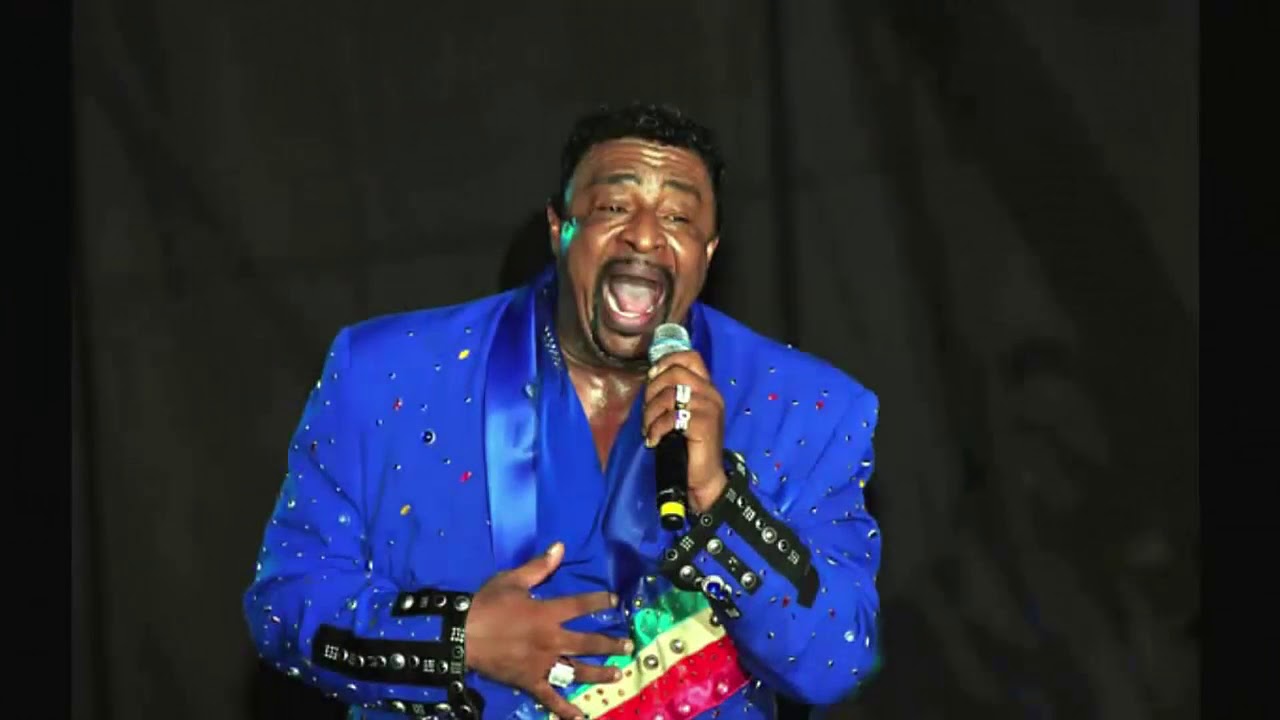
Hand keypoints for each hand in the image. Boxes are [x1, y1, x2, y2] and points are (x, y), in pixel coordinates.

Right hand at [464, 542, 633, 719]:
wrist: (460, 636)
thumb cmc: (486, 605)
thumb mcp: (512, 580)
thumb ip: (539, 566)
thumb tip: (560, 547)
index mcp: (547, 613)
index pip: (581, 605)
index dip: (600, 601)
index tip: (615, 601)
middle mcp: (551, 640)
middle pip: (587, 643)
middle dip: (610, 644)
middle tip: (628, 646)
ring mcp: (542, 664)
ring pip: (577, 671)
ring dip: (599, 673)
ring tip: (617, 674)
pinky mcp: (530, 682)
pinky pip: (550, 698)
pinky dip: (565, 709)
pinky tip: (580, 717)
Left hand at [643, 349, 728, 512]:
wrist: (703, 477)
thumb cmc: (689, 445)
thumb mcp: (682, 413)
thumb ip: (673, 394)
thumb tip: (650, 377)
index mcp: (707, 388)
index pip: (691, 357)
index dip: (667, 361)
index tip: (653, 378)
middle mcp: (711, 394)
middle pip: (675, 373)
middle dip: (653, 390)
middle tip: (648, 412)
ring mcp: (710, 408)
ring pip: (669, 395)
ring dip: (651, 413)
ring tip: (648, 429)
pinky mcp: (704, 425)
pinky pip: (671, 417)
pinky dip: (656, 429)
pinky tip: (653, 440)